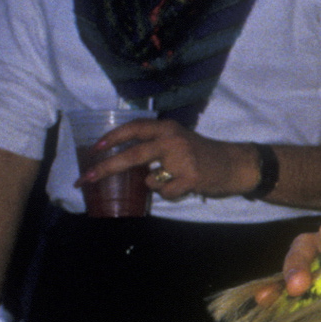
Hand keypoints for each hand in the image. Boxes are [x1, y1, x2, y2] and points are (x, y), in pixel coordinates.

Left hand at [79, 119, 255, 202]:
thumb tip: (122, 157)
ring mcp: (181, 160)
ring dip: (155, 184)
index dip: (112, 138)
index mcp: (167, 128)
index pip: (134, 128)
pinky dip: (170, 193)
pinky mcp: (190, 178)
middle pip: (132, 155)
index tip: (94, 149)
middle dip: (106, 168)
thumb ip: (154, 144)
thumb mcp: (178, 139)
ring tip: (174, 179)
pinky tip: (184, 186)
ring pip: (148, 180)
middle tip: (86, 179)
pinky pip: (165, 192)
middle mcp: (172, 140)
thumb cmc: (202, 154)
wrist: (234, 164)